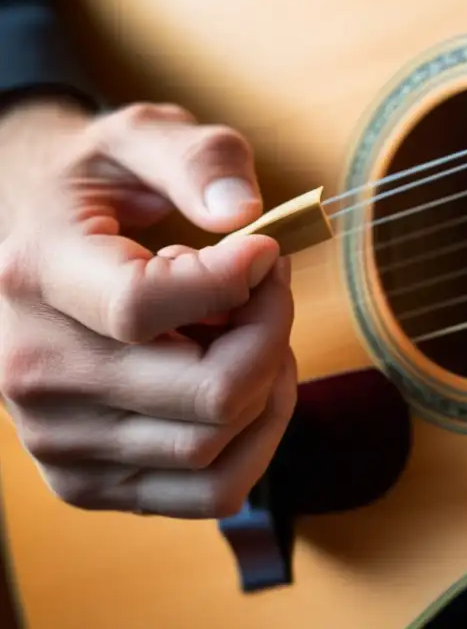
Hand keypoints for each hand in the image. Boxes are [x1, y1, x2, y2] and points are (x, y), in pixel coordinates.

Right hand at [0, 100, 295, 517]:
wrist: (31, 244)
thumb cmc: (97, 189)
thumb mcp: (140, 139)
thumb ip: (198, 158)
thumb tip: (245, 213)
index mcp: (35, 274)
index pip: (144, 308)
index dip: (238, 284)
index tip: (268, 251)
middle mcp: (32, 369)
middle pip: (207, 394)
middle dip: (272, 334)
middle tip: (270, 289)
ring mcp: (56, 438)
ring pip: (216, 448)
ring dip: (269, 387)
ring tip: (252, 333)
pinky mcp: (86, 481)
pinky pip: (209, 491)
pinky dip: (256, 441)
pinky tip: (248, 384)